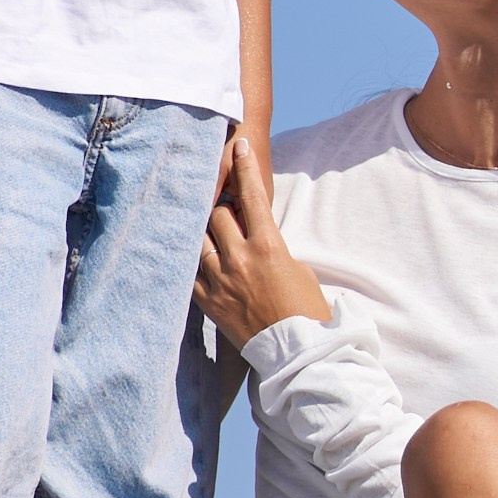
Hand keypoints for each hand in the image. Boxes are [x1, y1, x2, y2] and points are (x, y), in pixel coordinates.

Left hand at [195, 134, 329, 349]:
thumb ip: (274, 247)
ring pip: (199, 240)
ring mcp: (221, 280)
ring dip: (204, 233)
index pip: (253, 195)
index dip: (246, 167)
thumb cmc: (306, 310)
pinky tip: (194, 260)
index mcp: (269, 246)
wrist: (298, 352)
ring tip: (207, 231)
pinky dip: (193, 264)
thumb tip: (258, 237)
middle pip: (217, 214)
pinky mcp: (208, 301)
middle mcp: (240, 258)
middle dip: (221, 208)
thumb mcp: (299, 268)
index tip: (240, 145)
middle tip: (223, 207)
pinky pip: (190, 272)